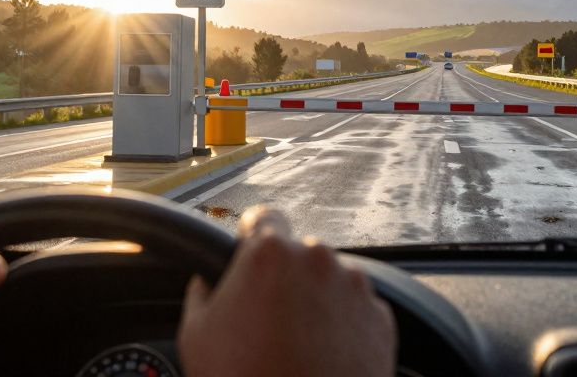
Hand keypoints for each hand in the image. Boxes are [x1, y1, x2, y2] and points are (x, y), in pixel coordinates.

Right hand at [178, 206, 395, 376]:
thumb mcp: (196, 334)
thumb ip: (202, 292)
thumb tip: (208, 283)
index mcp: (270, 254)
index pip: (262, 218)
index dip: (251, 237)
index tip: (249, 254)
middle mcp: (319, 259)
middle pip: (298, 255)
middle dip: (285, 279)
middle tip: (268, 321)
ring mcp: (356, 288)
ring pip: (331, 282)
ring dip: (316, 302)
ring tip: (297, 346)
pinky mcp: (381, 319)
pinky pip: (357, 312)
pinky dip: (344, 327)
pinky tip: (323, 358)